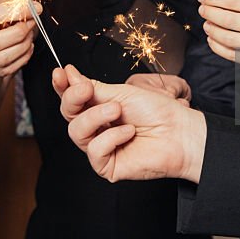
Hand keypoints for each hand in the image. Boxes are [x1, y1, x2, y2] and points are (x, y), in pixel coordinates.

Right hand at [0, 0, 38, 79]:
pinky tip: (27, 45)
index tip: (34, 7)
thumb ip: (11, 8)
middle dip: (22, 31)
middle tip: (33, 21)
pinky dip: (26, 54)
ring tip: (29, 33)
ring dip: (25, 43)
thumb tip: (33, 6)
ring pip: (8, 56)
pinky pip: (15, 65)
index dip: (16, 11)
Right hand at [53, 65, 204, 182]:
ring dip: (95, 117)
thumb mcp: (122, 93)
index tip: (60, 73)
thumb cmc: (158, 112)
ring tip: (117, 110)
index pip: (72, 98)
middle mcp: (97, 127)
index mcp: (99, 107)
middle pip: (68, 114)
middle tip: (87, 89)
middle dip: (73, 99)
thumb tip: (70, 75)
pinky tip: (128, 133)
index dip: (62, 86)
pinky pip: (94, 151)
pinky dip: (111, 138)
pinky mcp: (107, 166)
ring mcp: (101, 147)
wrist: (179, 133)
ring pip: (77, 132)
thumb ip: (93, 88)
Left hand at [198, 0, 239, 62]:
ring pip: (228, 39)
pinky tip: (212, 40)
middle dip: (210, 13)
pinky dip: (218, 47)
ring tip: (207, 24)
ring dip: (212, 30)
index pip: (234, 1)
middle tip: (202, 9)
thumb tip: (216, 1)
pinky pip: (232, 55)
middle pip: (229, 20)